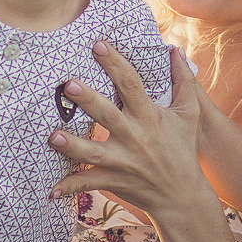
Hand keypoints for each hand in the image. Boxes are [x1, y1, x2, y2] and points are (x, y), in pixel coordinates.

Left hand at [47, 45, 208, 219]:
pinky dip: (70, 186)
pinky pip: (89, 183)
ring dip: (72, 145)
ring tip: (52, 136)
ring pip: (94, 151)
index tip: (98, 45)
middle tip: (68, 85)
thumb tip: (175, 51)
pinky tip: (51, 190)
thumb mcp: (190, 114)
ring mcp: (123, 161)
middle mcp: (135, 137)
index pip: (131, 85)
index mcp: (150, 117)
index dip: (115, 64)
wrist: (183, 196)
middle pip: (108, 115)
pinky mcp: (115, 180)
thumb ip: (184, 81)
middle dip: (89, 100)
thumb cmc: (183, 150)